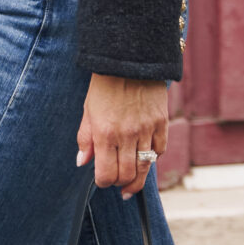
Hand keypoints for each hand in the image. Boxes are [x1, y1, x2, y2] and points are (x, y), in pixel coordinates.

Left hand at [76, 72, 167, 197]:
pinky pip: (159, 150)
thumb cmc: (104, 85)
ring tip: (131, 183)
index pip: (106, 174)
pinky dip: (152, 157)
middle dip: (121, 184)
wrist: (129, 60)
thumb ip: (85, 138)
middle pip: (127, 175)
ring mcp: (147, 129)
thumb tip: (82, 162)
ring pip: (145, 167)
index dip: (104, 182)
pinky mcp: (161, 122)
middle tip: (117, 184)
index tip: (102, 180)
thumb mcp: (88, 110)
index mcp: (105, 133)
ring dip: (137, 178)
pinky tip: (145, 158)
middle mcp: (127, 135)